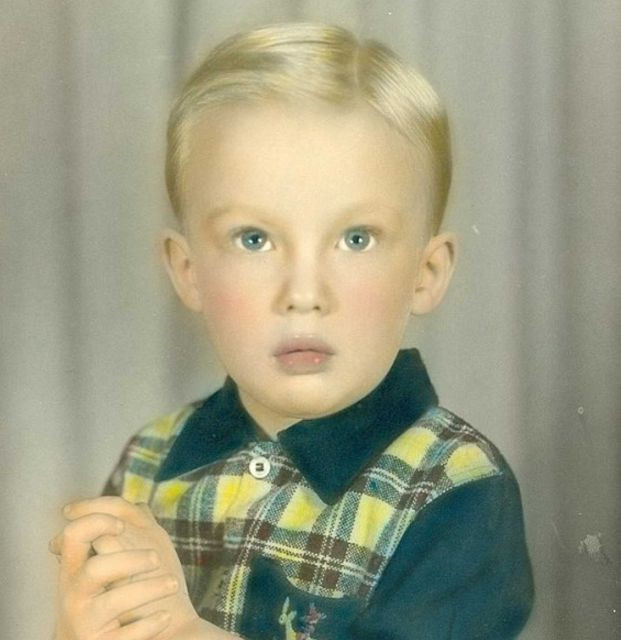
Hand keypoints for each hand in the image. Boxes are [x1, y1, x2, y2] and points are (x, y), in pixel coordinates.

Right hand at [49, 510, 177, 639]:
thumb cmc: (109, 601)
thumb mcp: (104, 570)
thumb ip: (116, 539)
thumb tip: (140, 505)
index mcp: (74, 570)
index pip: (74, 535)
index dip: (96, 523)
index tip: (121, 526)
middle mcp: (74, 596)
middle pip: (95, 569)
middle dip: (130, 560)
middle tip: (156, 558)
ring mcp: (86, 623)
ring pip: (115, 602)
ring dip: (149, 589)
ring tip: (173, 584)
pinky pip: (126, 637)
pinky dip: (149, 626)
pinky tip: (164, 618)